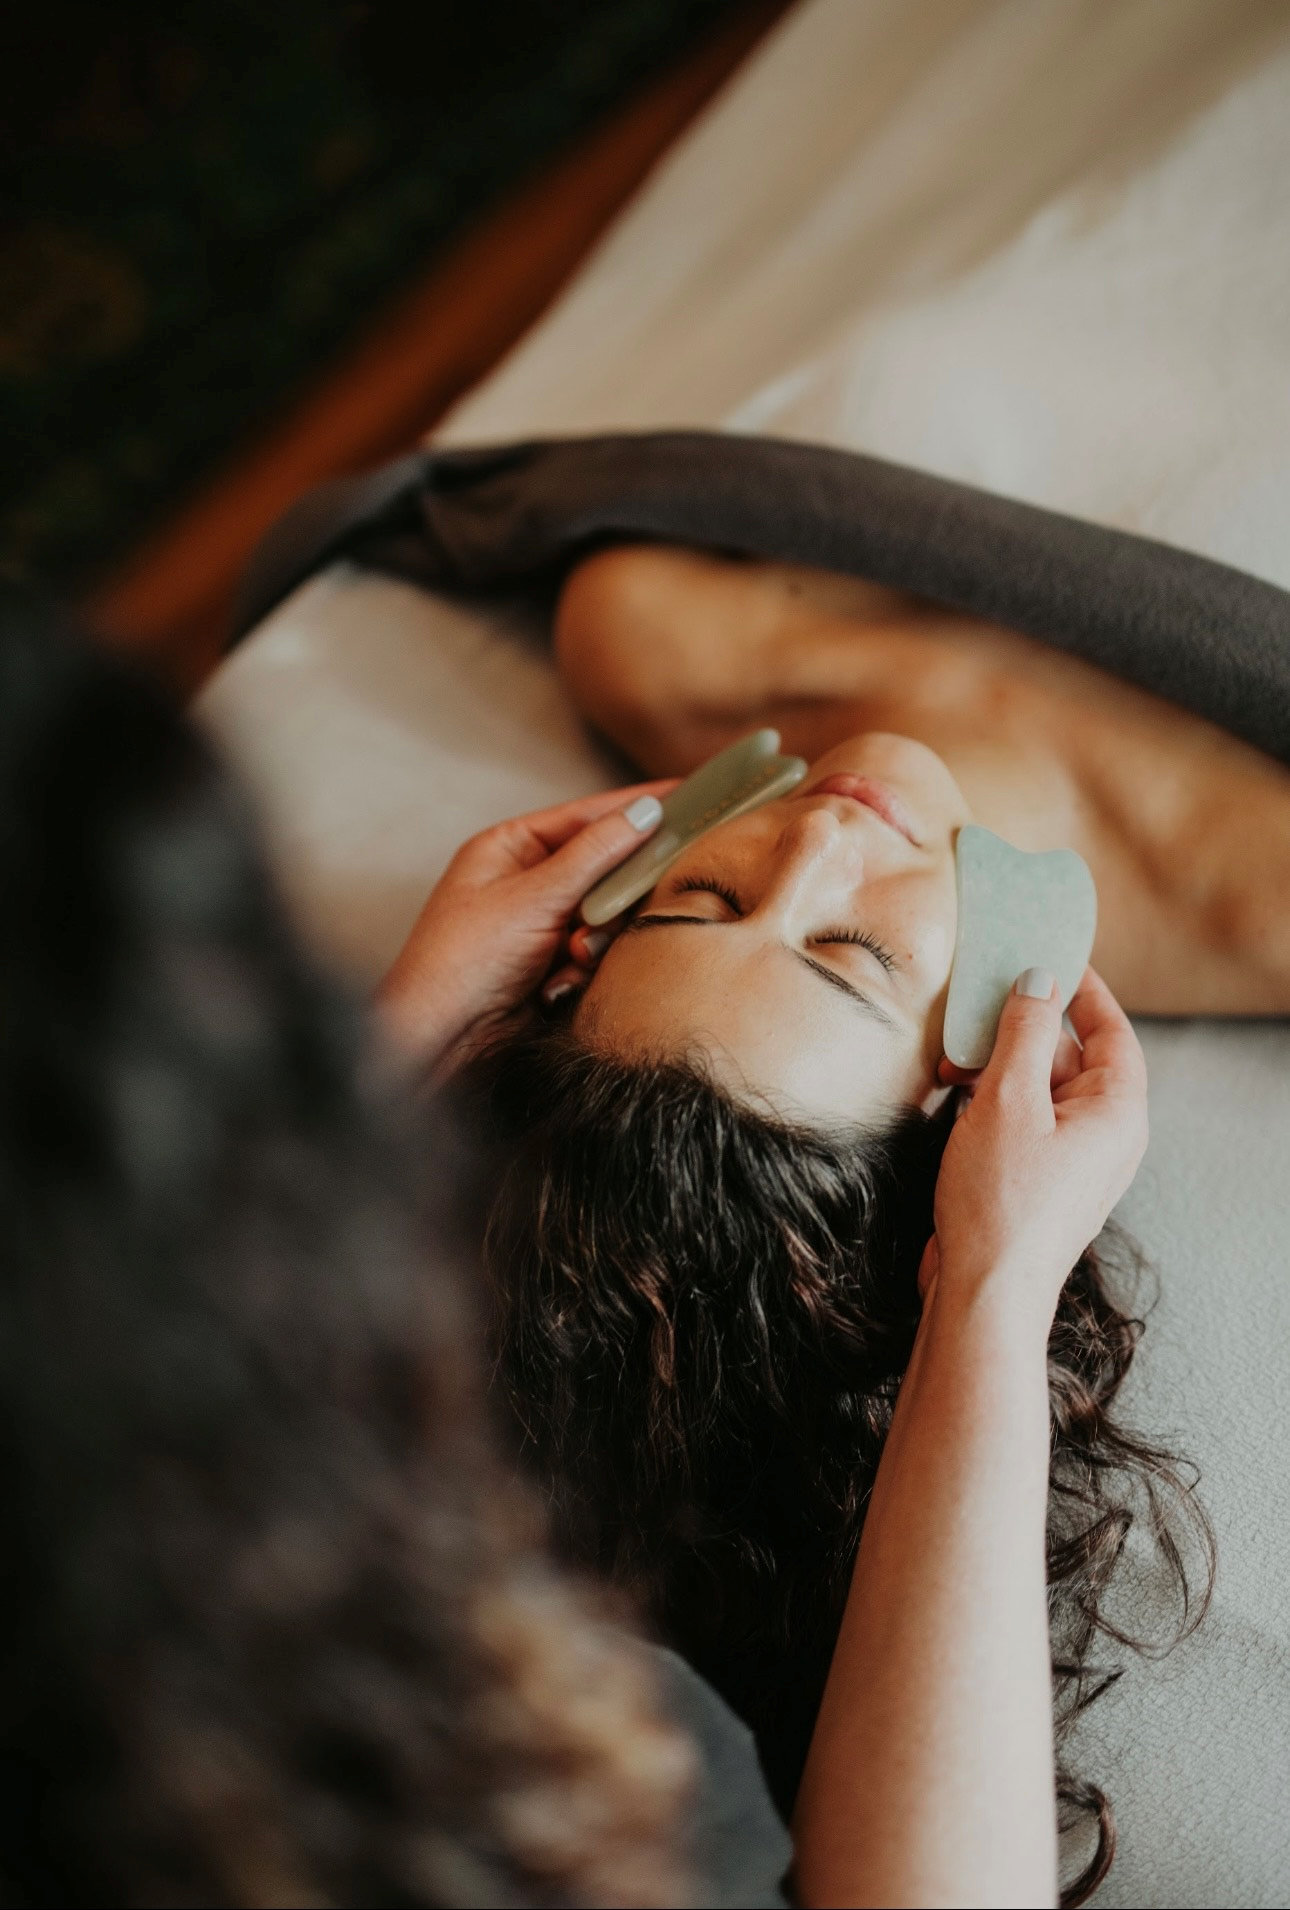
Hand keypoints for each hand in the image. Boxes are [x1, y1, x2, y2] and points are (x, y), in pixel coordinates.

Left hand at [376, 782, 674, 1073]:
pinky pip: (597, 954)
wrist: (441, 1044)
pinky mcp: (554, 968)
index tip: (688, 794)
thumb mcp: (532, 897)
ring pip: (606, 915)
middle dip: (615, 892)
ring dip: (597, 937)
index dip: (635, 807)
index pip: (586, 816)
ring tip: (575, 955)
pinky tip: (559, 986)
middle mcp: (527, 882)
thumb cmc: (463, 960)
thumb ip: (594, 854)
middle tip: (643, 894)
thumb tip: (645, 811)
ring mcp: (542, 926)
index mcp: (510, 849)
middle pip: (603, 868)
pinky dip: (584, 969)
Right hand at [920, 966, 1148, 1333]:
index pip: (1112, 1031)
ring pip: (1037, 1086)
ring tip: (951, 1060)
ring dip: (995, 1065)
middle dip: (1020, 1029)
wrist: (983, 1292)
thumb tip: (1038, 981)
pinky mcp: (1034, 1177)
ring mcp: (1068, 1158)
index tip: (1050, 954)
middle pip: (1069, 1055)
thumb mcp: (1009, 1100)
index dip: (1083, 990)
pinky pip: (1019, 1117)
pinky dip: (988, 1098)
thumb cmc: (1003, 1204)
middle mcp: (1102, 1134)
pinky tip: (952, 1093)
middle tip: (977, 1004)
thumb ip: (1023, 1033)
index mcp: (1116, 1112)